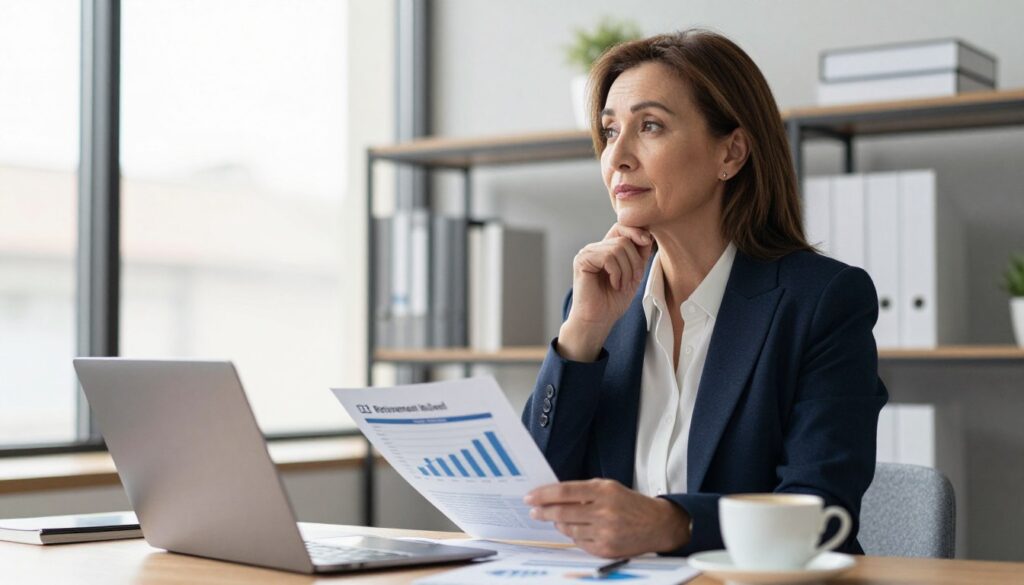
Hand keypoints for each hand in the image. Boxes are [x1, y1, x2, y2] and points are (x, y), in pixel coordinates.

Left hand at [524, 479, 689, 557]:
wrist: (657, 524)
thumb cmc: (629, 503)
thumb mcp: (609, 488)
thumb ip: (584, 491)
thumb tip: (553, 496)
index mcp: (604, 491)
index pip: (565, 491)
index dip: (544, 495)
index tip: (530, 497)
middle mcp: (604, 511)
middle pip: (563, 512)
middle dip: (543, 512)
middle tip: (533, 511)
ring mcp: (605, 532)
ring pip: (568, 529)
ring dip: (558, 524)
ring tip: (555, 519)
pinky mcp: (605, 549)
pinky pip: (579, 543)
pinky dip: (573, 536)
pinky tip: (574, 530)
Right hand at [558, 224, 652, 360]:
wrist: (598, 320)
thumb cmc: (613, 301)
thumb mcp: (634, 274)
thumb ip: (639, 254)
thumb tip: (648, 234)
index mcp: (605, 249)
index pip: (622, 227)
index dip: (637, 231)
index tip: (648, 243)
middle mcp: (595, 248)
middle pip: (624, 238)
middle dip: (635, 261)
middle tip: (632, 280)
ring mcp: (587, 253)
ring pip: (618, 247)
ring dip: (627, 270)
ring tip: (622, 285)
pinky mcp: (582, 260)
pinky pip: (609, 257)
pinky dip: (617, 273)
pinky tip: (613, 284)